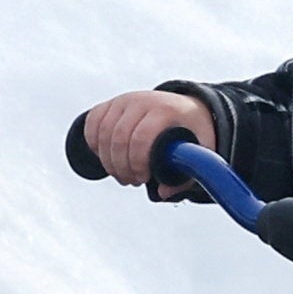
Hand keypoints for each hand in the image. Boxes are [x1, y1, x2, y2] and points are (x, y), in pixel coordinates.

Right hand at [78, 89, 215, 190]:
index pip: (142, 137)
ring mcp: (124, 100)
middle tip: (131, 181)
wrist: (184, 107)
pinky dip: (94, 144)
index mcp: (166, 109)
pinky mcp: (111, 103)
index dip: (138, 162)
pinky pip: (92, 123)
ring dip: (107, 160)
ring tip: (121, 174)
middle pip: (119, 138)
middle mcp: (143, 100)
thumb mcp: (200, 148)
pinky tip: (107, 157)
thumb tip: (164, 192)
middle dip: (121, 167)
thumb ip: (187, 173)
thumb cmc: (192, 131)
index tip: (144, 179)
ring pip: (102, 133)